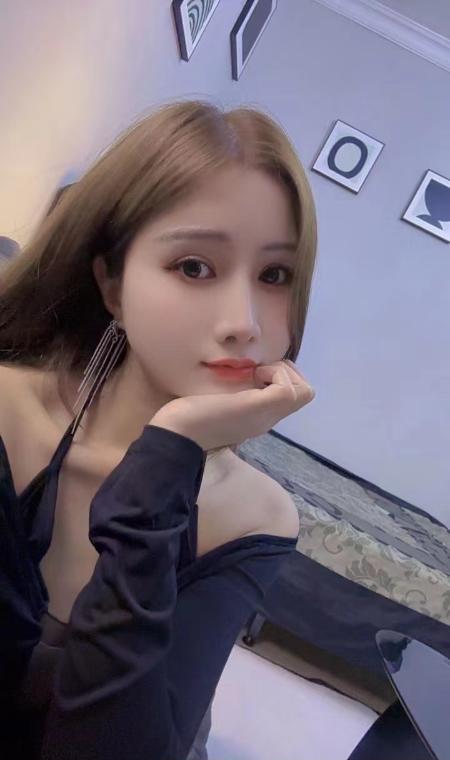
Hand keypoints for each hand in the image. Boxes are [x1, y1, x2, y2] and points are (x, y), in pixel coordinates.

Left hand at [149, 359, 314, 450]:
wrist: (176, 434)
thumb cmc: (186, 418)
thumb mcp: (215, 400)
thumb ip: (230, 391)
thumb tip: (239, 369)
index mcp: (258, 416)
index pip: (290, 395)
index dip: (279, 376)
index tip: (253, 373)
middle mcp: (267, 417)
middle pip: (305, 393)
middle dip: (287, 372)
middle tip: (258, 371)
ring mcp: (267, 415)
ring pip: (305, 391)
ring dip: (284, 372)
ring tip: (256, 373)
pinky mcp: (261, 407)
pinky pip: (290, 389)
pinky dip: (275, 374)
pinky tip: (253, 376)